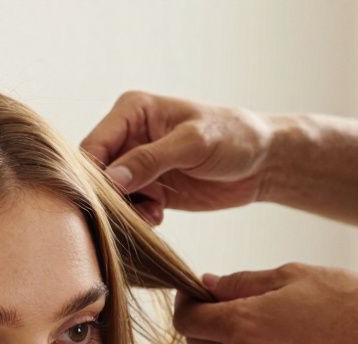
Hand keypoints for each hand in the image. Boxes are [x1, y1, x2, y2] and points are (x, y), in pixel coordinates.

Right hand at [82, 92, 277, 224]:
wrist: (264, 161)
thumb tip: (111, 179)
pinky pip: (129, 208)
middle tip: (131, 211)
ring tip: (151, 215)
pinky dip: (137, 217)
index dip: (93, 174)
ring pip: (110, 194)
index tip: (109, 197)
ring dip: (124, 211)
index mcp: (132, 111)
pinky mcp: (150, 188)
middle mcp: (129, 136)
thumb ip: (150, 160)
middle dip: (108, 196)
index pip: (94, 145)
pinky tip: (158, 217)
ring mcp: (138, 164)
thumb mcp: (193, 144)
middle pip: (96, 172)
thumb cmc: (234, 137)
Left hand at [171, 263, 357, 343]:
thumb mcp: (290, 275)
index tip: (196, 288)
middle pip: (196, 343)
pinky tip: (266, 335)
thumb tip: (207, 284)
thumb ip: (240, 282)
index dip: (184, 302)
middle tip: (219, 298)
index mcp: (242, 326)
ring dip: (218, 340)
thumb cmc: (347, 298)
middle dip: (199, 320)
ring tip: (246, 315)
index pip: (186, 321)